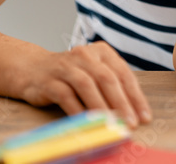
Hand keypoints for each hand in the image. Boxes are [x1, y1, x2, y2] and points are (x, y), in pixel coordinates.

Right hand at [15, 42, 151, 127]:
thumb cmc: (70, 74)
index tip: (144, 116)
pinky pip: (66, 96)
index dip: (136, 96)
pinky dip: (78, 110)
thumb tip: (133, 112)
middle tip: (131, 122)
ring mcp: (65, 66)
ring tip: (112, 124)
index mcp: (102, 51)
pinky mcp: (49, 81)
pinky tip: (87, 123)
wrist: (31, 69)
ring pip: (88, 85)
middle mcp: (85, 55)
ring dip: (102, 107)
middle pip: (108, 78)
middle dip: (122, 103)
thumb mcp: (93, 73)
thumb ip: (111, 86)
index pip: (123, 74)